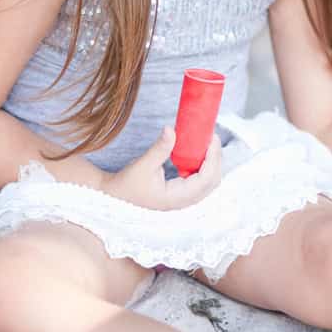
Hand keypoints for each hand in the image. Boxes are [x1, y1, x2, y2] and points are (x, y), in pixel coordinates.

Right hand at [99, 126, 221, 210]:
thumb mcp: (142, 165)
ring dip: (212, 163)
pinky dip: (205, 167)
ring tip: (207, 143)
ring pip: (209, 182)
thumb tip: (171, 129)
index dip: (213, 157)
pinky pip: (202, 182)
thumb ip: (160, 148)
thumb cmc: (127, 184)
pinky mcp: (182, 195)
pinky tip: (199, 153)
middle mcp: (184, 202)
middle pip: (212, 181)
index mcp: (177, 197)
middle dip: (216, 158)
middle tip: (211, 137)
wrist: (116, 196)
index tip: (212, 138)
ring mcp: (184, 200)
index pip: (206, 178)